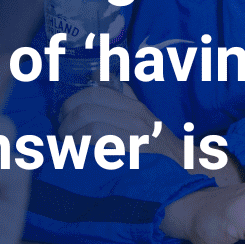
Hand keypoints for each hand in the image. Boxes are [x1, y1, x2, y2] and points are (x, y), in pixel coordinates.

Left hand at [57, 83, 181, 163]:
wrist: (182, 167)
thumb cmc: (159, 146)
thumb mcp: (145, 117)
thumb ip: (124, 97)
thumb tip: (100, 76)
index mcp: (133, 104)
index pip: (96, 89)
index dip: (73, 101)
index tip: (65, 115)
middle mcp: (133, 113)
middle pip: (87, 105)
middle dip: (66, 119)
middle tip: (62, 133)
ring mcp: (133, 131)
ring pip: (88, 120)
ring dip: (70, 133)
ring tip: (68, 144)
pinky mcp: (130, 148)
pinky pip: (96, 137)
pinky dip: (80, 144)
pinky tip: (78, 153)